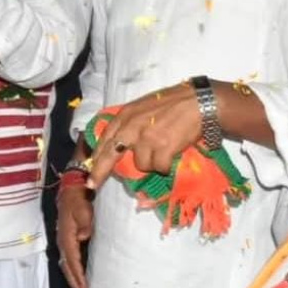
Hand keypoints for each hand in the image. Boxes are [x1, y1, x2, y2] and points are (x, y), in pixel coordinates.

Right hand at [56, 186, 92, 287]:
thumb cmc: (78, 199)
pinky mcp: (66, 239)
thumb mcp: (83, 208)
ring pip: (66, 265)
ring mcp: (63, 241)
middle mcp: (62, 241)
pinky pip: (68, 260)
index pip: (73, 262)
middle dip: (75, 283)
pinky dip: (72, 271)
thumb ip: (84, 222)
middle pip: (67, 267)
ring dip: (73, 279)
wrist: (70, 190)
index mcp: (66, 237)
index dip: (78, 277)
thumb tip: (82, 237)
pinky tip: (78, 276)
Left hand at [87, 83, 201, 190]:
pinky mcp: (163, 148)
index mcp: (125, 115)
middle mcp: (132, 126)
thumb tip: (117, 146)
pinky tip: (173, 153)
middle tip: (91, 185)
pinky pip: (159, 167)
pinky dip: (166, 165)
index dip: (95, 156)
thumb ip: (128, 124)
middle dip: (100, 172)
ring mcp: (147, 138)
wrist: (199, 102)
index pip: (104, 139)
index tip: (88, 170)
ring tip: (163, 149)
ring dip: (151, 163)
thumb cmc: (172, 104)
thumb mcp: (142, 108)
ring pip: (141, 164)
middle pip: (110, 154)